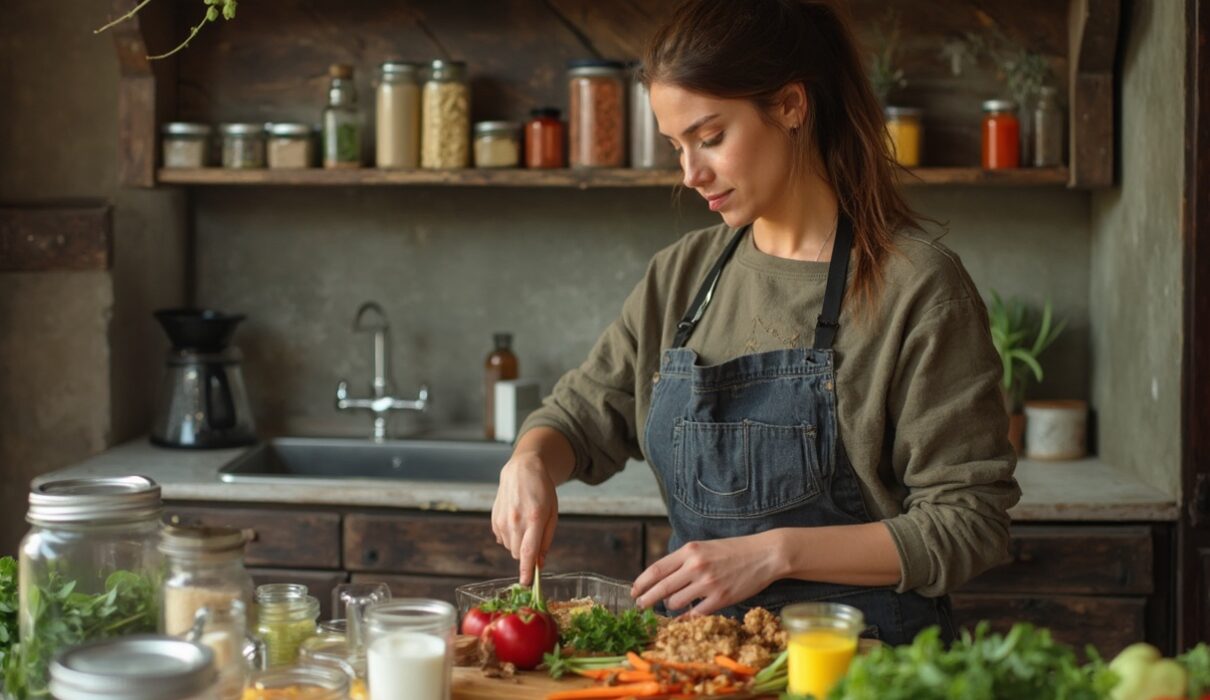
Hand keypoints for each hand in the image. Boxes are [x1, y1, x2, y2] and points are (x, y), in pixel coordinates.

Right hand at [491, 452, 558, 585]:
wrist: (522, 470)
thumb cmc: (542, 491)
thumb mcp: (552, 514)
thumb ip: (546, 539)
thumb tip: (540, 562)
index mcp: (535, 519)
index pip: (529, 552)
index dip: (528, 571)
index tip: (527, 584)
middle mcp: (516, 521)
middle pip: (519, 554)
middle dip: (527, 554)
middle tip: (534, 538)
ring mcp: (502, 520)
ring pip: (510, 548)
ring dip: (518, 544)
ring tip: (525, 524)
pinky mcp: (494, 520)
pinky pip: (502, 539)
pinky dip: (509, 536)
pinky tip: (515, 521)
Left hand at [630, 533, 783, 615]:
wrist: (765, 554)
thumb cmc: (733, 550)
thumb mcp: (705, 547)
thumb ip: (684, 559)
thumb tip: (662, 576)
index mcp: (690, 551)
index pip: (656, 569)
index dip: (641, 582)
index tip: (634, 591)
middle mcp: (696, 566)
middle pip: (661, 588)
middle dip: (646, 599)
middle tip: (640, 606)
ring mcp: (708, 583)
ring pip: (676, 602)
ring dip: (669, 607)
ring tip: (671, 605)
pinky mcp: (721, 598)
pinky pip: (694, 613)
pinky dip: (685, 618)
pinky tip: (682, 618)